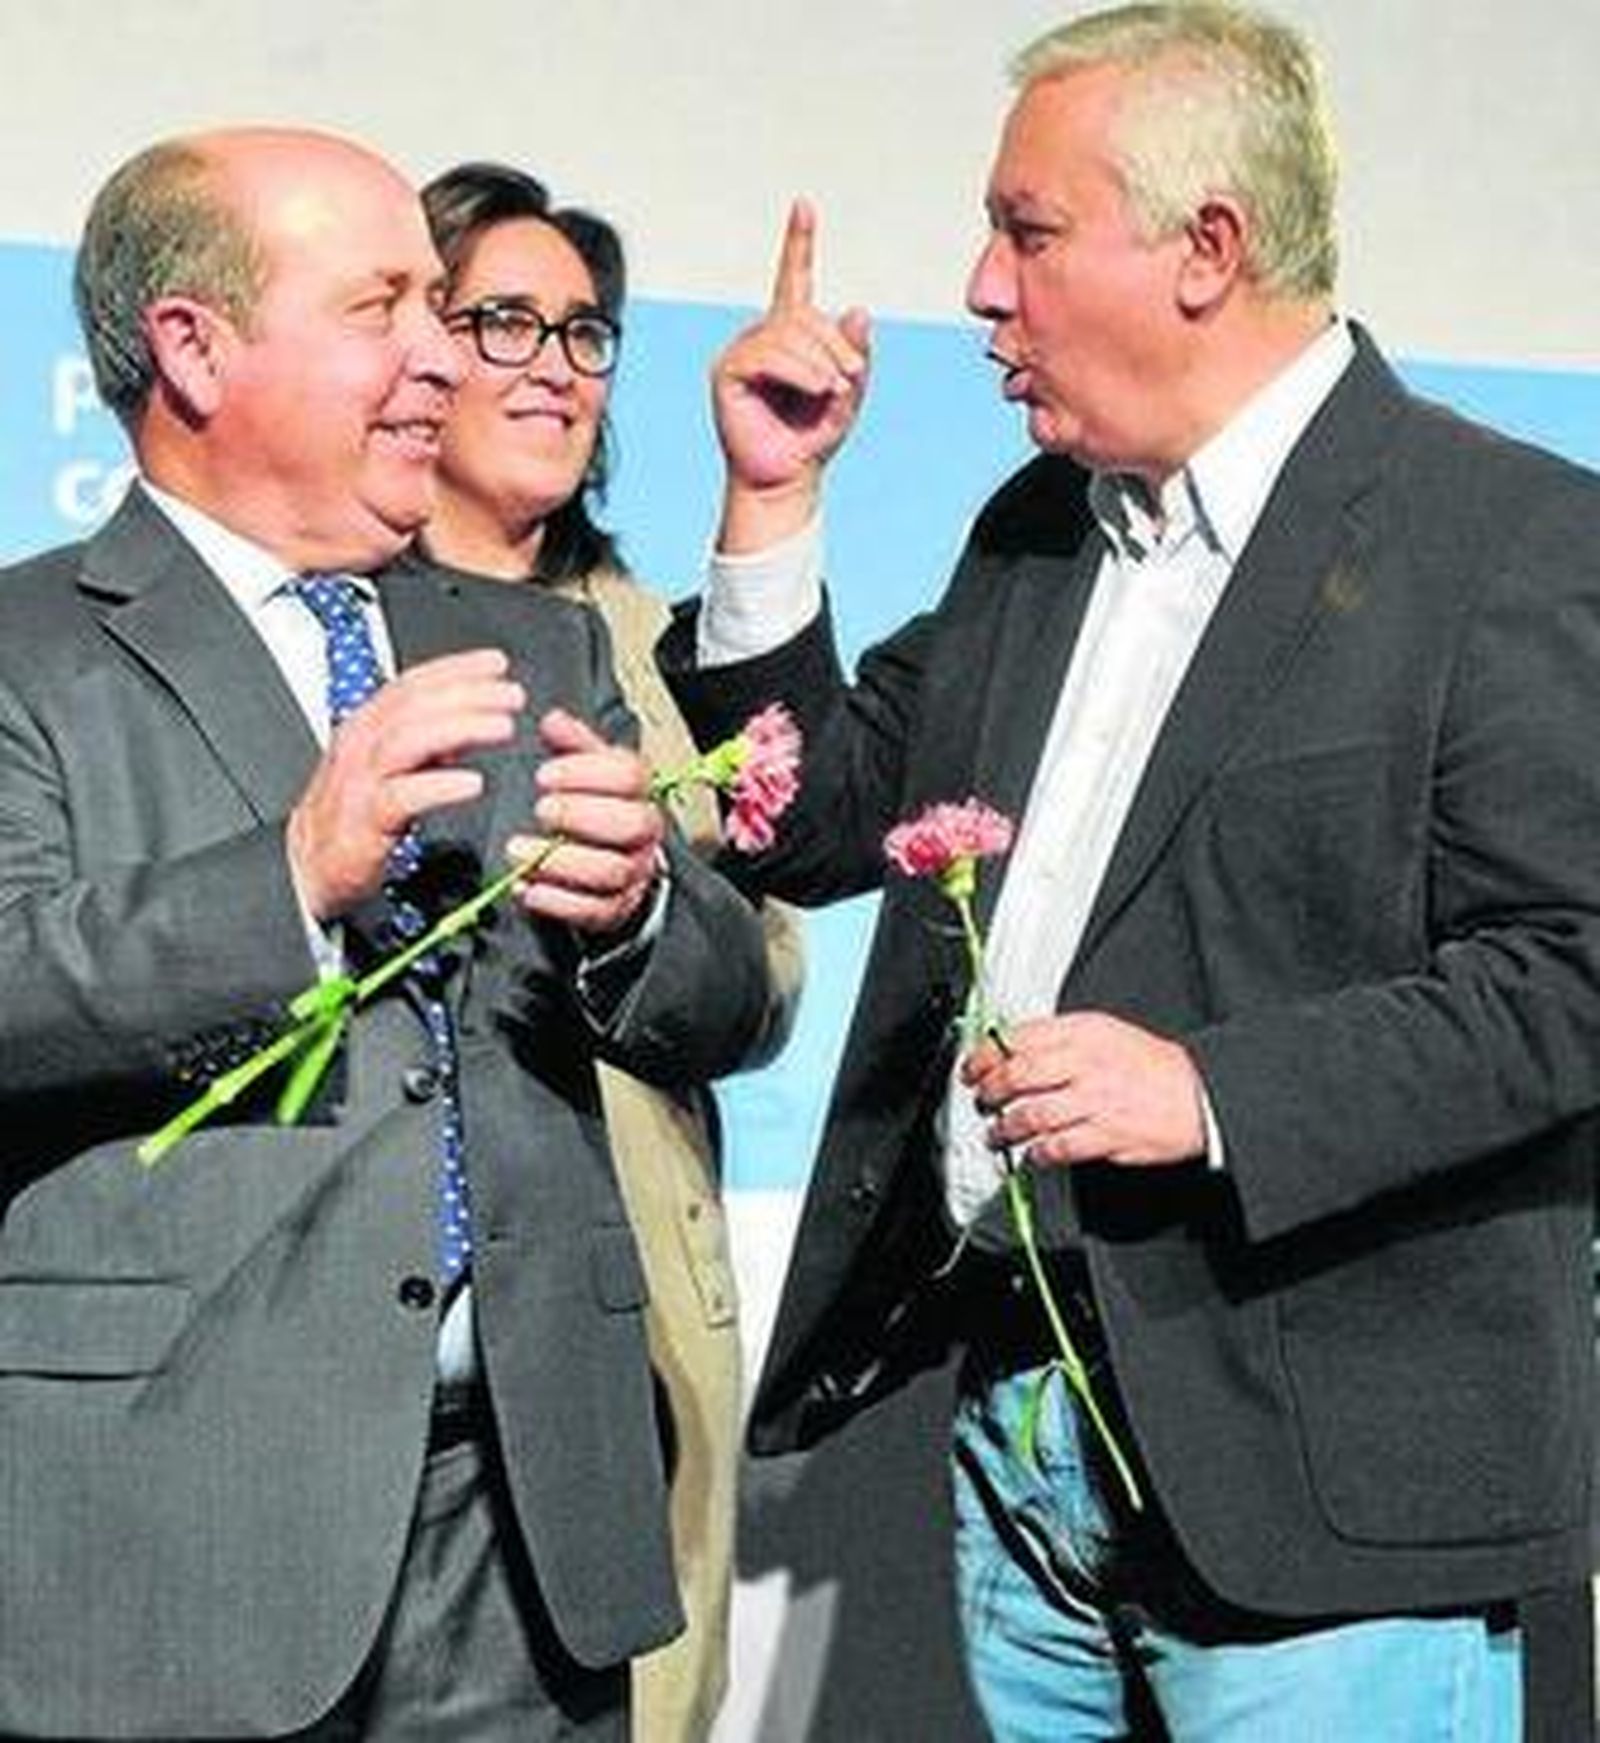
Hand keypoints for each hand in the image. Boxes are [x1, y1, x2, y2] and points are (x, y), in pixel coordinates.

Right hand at [288, 649, 524, 919]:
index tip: (496, 663)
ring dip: (460, 728)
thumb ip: (427, 741)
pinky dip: (440, 786)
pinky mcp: (364, 822)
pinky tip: (473, 783)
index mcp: (367, 727)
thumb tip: (469, 718)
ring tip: (502, 727)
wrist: (308, 867)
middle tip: (511, 695)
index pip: (412, 684)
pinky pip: (403, 797)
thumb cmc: (352, 816)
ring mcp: (359, 782)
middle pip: (414, 706)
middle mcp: (360, 747)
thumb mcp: (389, 765)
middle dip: (468, 694)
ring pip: (409, 740)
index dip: (455, 669)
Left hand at [505, 708, 665, 934]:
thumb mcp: (588, 769)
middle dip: (580, 815)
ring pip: (610, 870)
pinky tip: (527, 886)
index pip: (630, 776)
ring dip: (559, 860)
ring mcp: (633, 873)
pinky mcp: (615, 909)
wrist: (618, 864)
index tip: (544, 774)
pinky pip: (593, 910)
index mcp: (639, 791)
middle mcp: (643, 832)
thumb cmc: (599, 808)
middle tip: (540, 809)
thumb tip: (552, 720)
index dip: (586, 773)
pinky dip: (557, 901)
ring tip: (518, 850)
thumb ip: (571, 744)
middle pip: (629, 824)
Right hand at [713, 199, 870, 552]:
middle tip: (851, 378)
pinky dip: (799, 371)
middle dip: (835, 344)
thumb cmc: (812, 439)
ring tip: (833, 390)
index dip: (798, 243)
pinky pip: (767, 355)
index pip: (793, 281)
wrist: (787, 480)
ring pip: (787, 333)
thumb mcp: (848, 393)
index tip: (803, 206)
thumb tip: (857, 310)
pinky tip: (815, 389)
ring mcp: (741, 353)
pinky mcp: (727, 372)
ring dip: (820, 361)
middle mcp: (761, 337)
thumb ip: (855, 354)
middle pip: (803, 314)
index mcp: (789, 336)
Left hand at [962, 1012, 1206, 1167]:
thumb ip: (1061, 1039)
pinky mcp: (1105, 1135)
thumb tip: (1014, 1049)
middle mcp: (1085, 1063)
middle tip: (981, 1101)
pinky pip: (1057, 1146)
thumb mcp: (1106, 1032)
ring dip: (1005, 1128)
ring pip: (1030, 1114)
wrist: (1199, 1094)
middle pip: (1016, 1076)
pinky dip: (1038, 1153)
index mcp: (1083, 1032)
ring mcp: (1095, 1100)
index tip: (972, 1067)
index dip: (985, 1055)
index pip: (1018, 1038)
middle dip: (988, 1091)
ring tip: (998, 1134)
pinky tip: (1033, 1154)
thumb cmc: (1152, 1065)